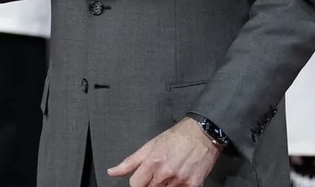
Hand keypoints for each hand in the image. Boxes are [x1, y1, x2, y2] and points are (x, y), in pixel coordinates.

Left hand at [107, 118, 221, 186]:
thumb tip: (111, 172)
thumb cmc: (176, 137)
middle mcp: (165, 173)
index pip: (135, 185)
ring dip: (166, 185)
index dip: (138, 182)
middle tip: (160, 172)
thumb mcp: (150, 145)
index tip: (144, 178)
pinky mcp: (193, 185)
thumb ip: (130, 162)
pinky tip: (181, 177)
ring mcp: (180, 180)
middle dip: (152, 183)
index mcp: (152, 162)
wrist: (204, 133)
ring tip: (172, 172)